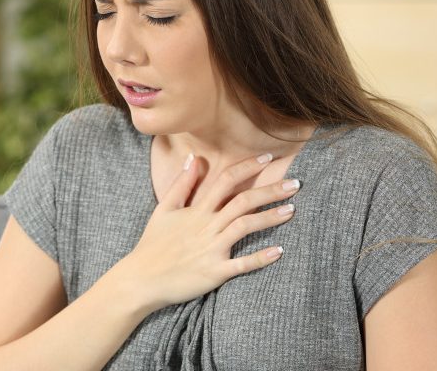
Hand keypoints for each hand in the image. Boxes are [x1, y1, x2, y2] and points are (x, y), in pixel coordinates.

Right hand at [116, 153, 299, 311]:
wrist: (141, 279)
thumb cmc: (153, 244)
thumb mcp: (164, 209)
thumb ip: (182, 184)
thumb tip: (193, 158)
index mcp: (196, 210)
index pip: (226, 181)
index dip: (248, 167)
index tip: (269, 158)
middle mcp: (206, 226)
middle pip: (243, 201)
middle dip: (270, 191)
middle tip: (295, 184)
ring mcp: (211, 249)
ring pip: (245, 227)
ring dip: (270, 218)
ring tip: (292, 210)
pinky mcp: (214, 272)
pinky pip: (242, 264)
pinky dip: (260, 258)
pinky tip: (279, 251)